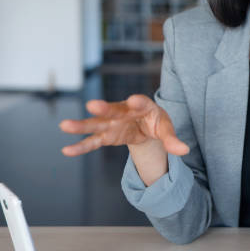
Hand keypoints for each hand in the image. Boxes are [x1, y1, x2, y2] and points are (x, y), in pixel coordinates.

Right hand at [59, 94, 189, 156]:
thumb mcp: (166, 129)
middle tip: (93, 105)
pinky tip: (67, 150)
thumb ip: (172, 139)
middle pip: (113, 109)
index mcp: (143, 106)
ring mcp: (112, 123)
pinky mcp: (106, 135)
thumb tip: (184, 151)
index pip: (141, 102)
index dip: (137, 101)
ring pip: (96, 123)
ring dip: (82, 125)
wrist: (146, 125)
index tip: (133, 100)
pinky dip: (81, 146)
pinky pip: (93, 141)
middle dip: (104, 108)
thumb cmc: (156, 122)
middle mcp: (124, 111)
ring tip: (65, 125)